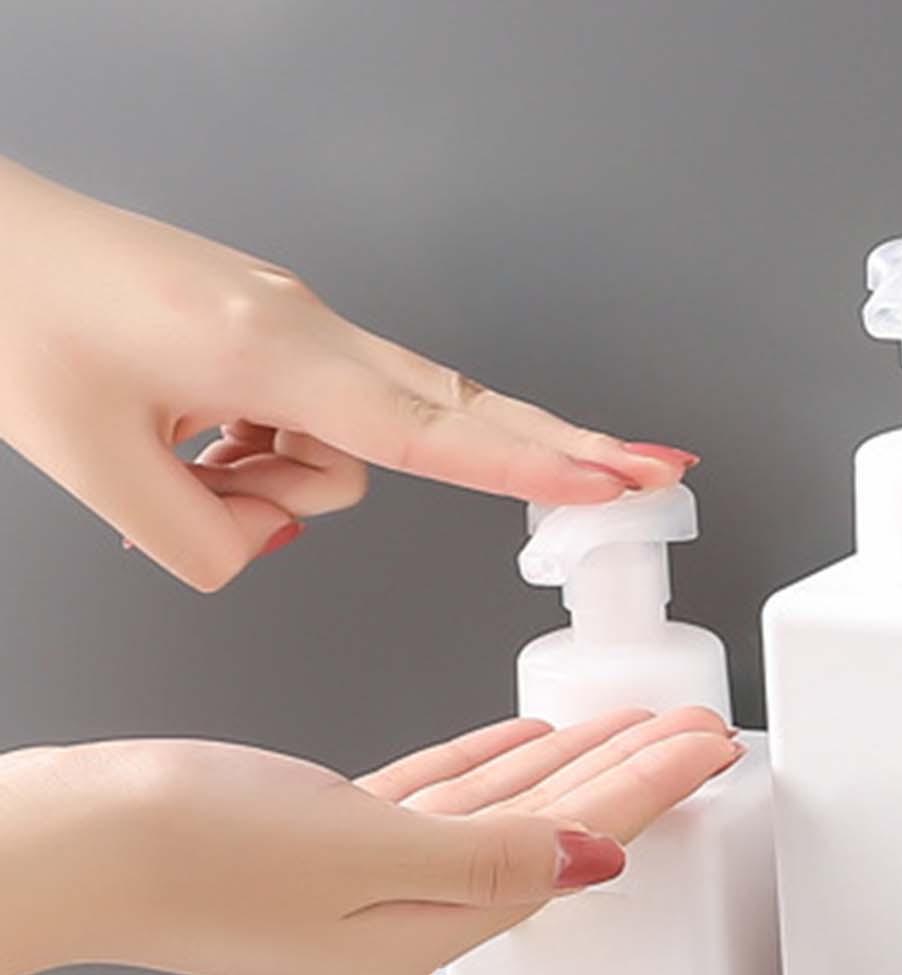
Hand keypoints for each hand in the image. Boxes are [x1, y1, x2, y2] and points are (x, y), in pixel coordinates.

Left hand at [0, 156, 697, 591]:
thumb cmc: (15, 316)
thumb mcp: (95, 472)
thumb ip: (206, 541)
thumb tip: (270, 544)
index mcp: (270, 352)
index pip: (434, 431)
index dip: (538, 465)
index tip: (620, 482)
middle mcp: (302, 330)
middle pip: (458, 408)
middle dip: (550, 447)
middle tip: (651, 471)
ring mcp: (293, 326)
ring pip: (351, 445)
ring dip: (280, 479)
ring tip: (188, 459)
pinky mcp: (274, 334)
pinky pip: (310, 421)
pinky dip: (264, 453)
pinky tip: (194, 436)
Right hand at [0, 708, 737, 974]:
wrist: (68, 846)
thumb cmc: (193, 851)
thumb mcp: (364, 851)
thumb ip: (490, 856)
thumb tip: (596, 862)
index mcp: (429, 928)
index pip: (573, 849)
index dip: (648, 793)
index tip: (707, 750)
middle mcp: (408, 915)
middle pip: (550, 833)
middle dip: (629, 777)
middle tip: (695, 731)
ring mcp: (366, 880)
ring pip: (499, 811)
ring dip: (567, 766)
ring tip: (632, 725)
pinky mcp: (325, 841)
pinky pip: (434, 802)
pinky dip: (485, 769)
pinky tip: (523, 741)